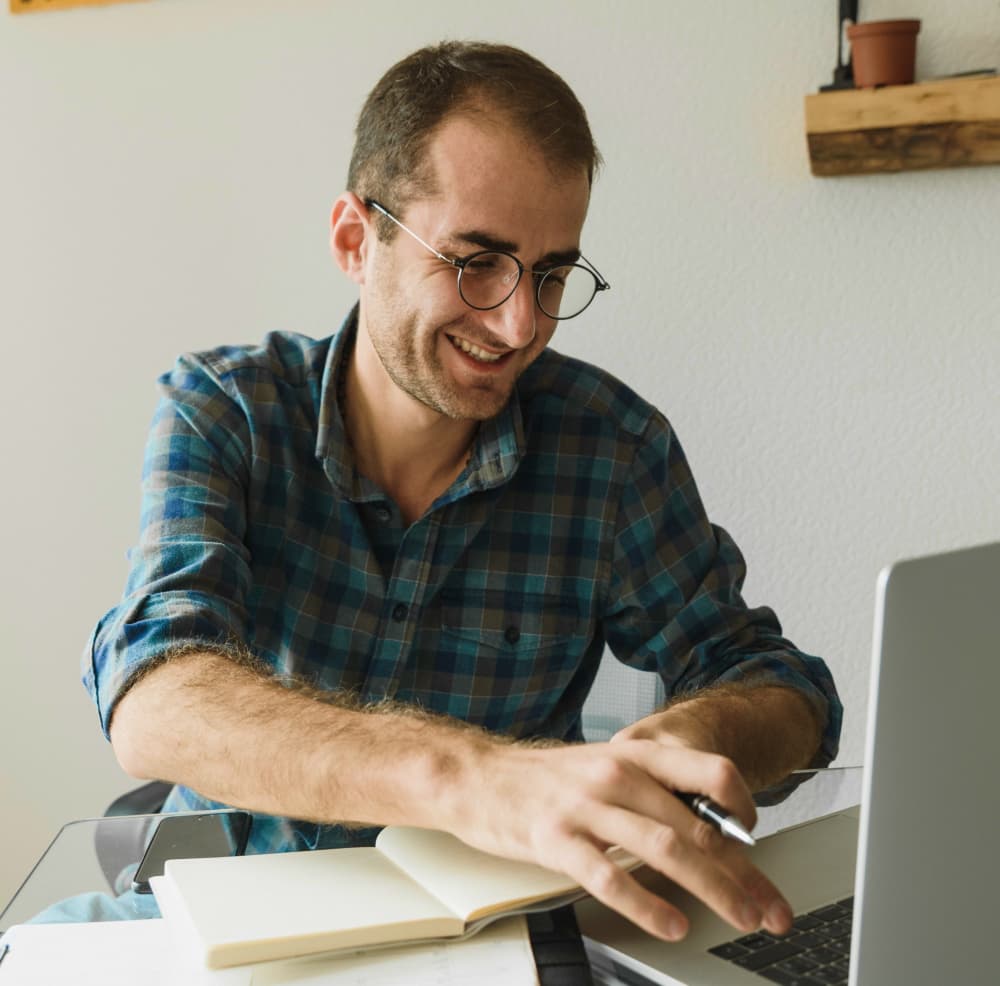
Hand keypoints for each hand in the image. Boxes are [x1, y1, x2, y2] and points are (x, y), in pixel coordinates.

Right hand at [450, 738, 792, 942]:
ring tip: (738, 916)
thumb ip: (652, 792)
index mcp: (635, 755)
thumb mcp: (606, 769)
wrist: (480, 776)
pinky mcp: (556, 838)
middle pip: (696, 824)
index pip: (711, 771)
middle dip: (742, 872)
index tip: (759, 842)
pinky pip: (609, 876)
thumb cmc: (548, 779)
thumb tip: (707, 831)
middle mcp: (617, 774)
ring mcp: (586, 806)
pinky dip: (646, 903)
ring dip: (711, 887)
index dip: (743, 808)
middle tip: (768, 906)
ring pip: (664, 848)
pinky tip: (670, 923)